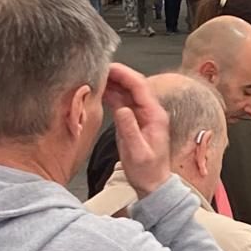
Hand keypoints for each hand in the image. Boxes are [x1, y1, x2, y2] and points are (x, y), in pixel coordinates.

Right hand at [105, 63, 170, 195]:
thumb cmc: (148, 172)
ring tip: (95, 76)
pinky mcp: (133, 120)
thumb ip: (130, 130)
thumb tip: (122, 109)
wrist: (152, 184)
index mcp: (155, 115)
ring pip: (127, 91)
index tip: (109, 67)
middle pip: (133, 85)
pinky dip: (111, 94)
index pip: (140, 87)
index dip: (124, 74)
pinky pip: (122, 101)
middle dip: (117, 74)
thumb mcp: (138, 153)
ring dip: (112, 83)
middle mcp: (150, 112)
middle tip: (98, 68)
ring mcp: (142, 115)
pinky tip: (100, 91)